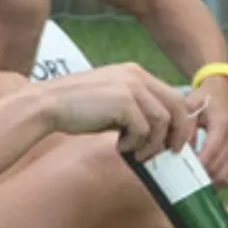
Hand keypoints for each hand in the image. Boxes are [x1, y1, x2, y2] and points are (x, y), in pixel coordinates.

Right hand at [37, 62, 193, 160]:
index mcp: (135, 73)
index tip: (174, 141)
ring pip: (163, 120)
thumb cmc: (76, 109)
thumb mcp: (112, 102)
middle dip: (178, 133)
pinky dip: (135, 144)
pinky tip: (119, 147)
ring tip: (138, 154)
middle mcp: (137, 75)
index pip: (173, 96)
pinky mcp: (123, 102)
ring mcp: (131, 87)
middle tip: (170, 152)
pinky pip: (143, 129)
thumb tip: (157, 133)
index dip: (179, 121)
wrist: (47, 104)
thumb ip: (135, 110)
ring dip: (153, 143)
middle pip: (178, 105)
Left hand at [187, 76, 227, 186]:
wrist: (222, 92)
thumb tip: (178, 153)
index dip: (196, 165)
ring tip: (190, 182)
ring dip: (208, 182)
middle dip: (199, 177)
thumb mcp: (190, 107)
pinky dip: (216, 181)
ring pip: (225, 177)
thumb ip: (185, 129)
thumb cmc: (204, 99)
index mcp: (222, 125)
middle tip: (180, 179)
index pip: (211, 152)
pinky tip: (201, 179)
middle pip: (218, 169)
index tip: (179, 172)